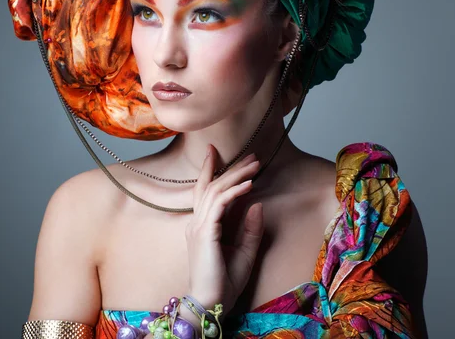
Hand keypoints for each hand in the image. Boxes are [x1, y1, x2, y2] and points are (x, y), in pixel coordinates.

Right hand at [184, 144, 264, 314]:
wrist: (211, 303)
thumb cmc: (225, 282)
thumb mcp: (245, 252)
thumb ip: (250, 229)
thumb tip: (257, 204)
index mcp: (202, 226)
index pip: (205, 191)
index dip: (211, 170)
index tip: (217, 152)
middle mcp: (197, 222)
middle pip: (212, 186)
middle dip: (231, 168)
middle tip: (251, 156)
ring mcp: (199, 226)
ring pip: (216, 190)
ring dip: (236, 175)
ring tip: (255, 165)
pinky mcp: (205, 233)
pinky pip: (220, 204)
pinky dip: (235, 192)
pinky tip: (249, 185)